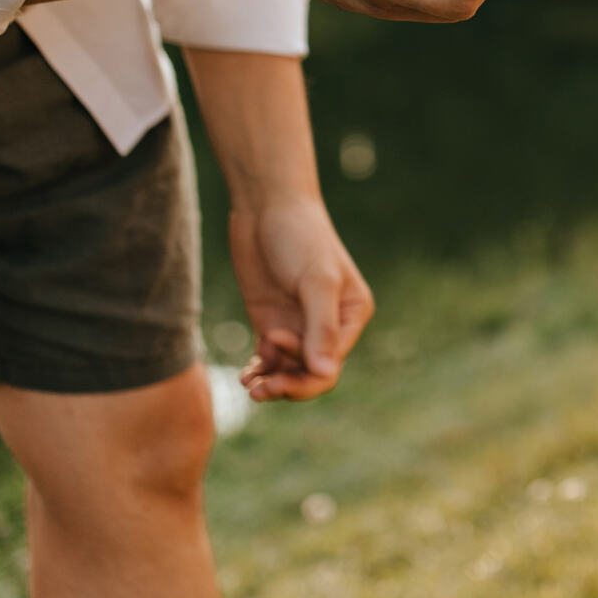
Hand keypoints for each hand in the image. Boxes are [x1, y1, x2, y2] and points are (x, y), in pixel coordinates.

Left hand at [228, 199, 372, 401]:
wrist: (267, 207)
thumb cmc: (300, 237)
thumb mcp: (315, 281)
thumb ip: (321, 328)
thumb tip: (325, 373)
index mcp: (351, 315)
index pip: (332, 362)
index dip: (306, 367)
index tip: (276, 338)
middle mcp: (328, 325)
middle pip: (312, 374)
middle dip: (289, 386)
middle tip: (259, 391)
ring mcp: (298, 326)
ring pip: (290, 371)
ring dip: (271, 383)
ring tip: (249, 386)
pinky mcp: (271, 323)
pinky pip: (270, 360)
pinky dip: (259, 371)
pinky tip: (246, 375)